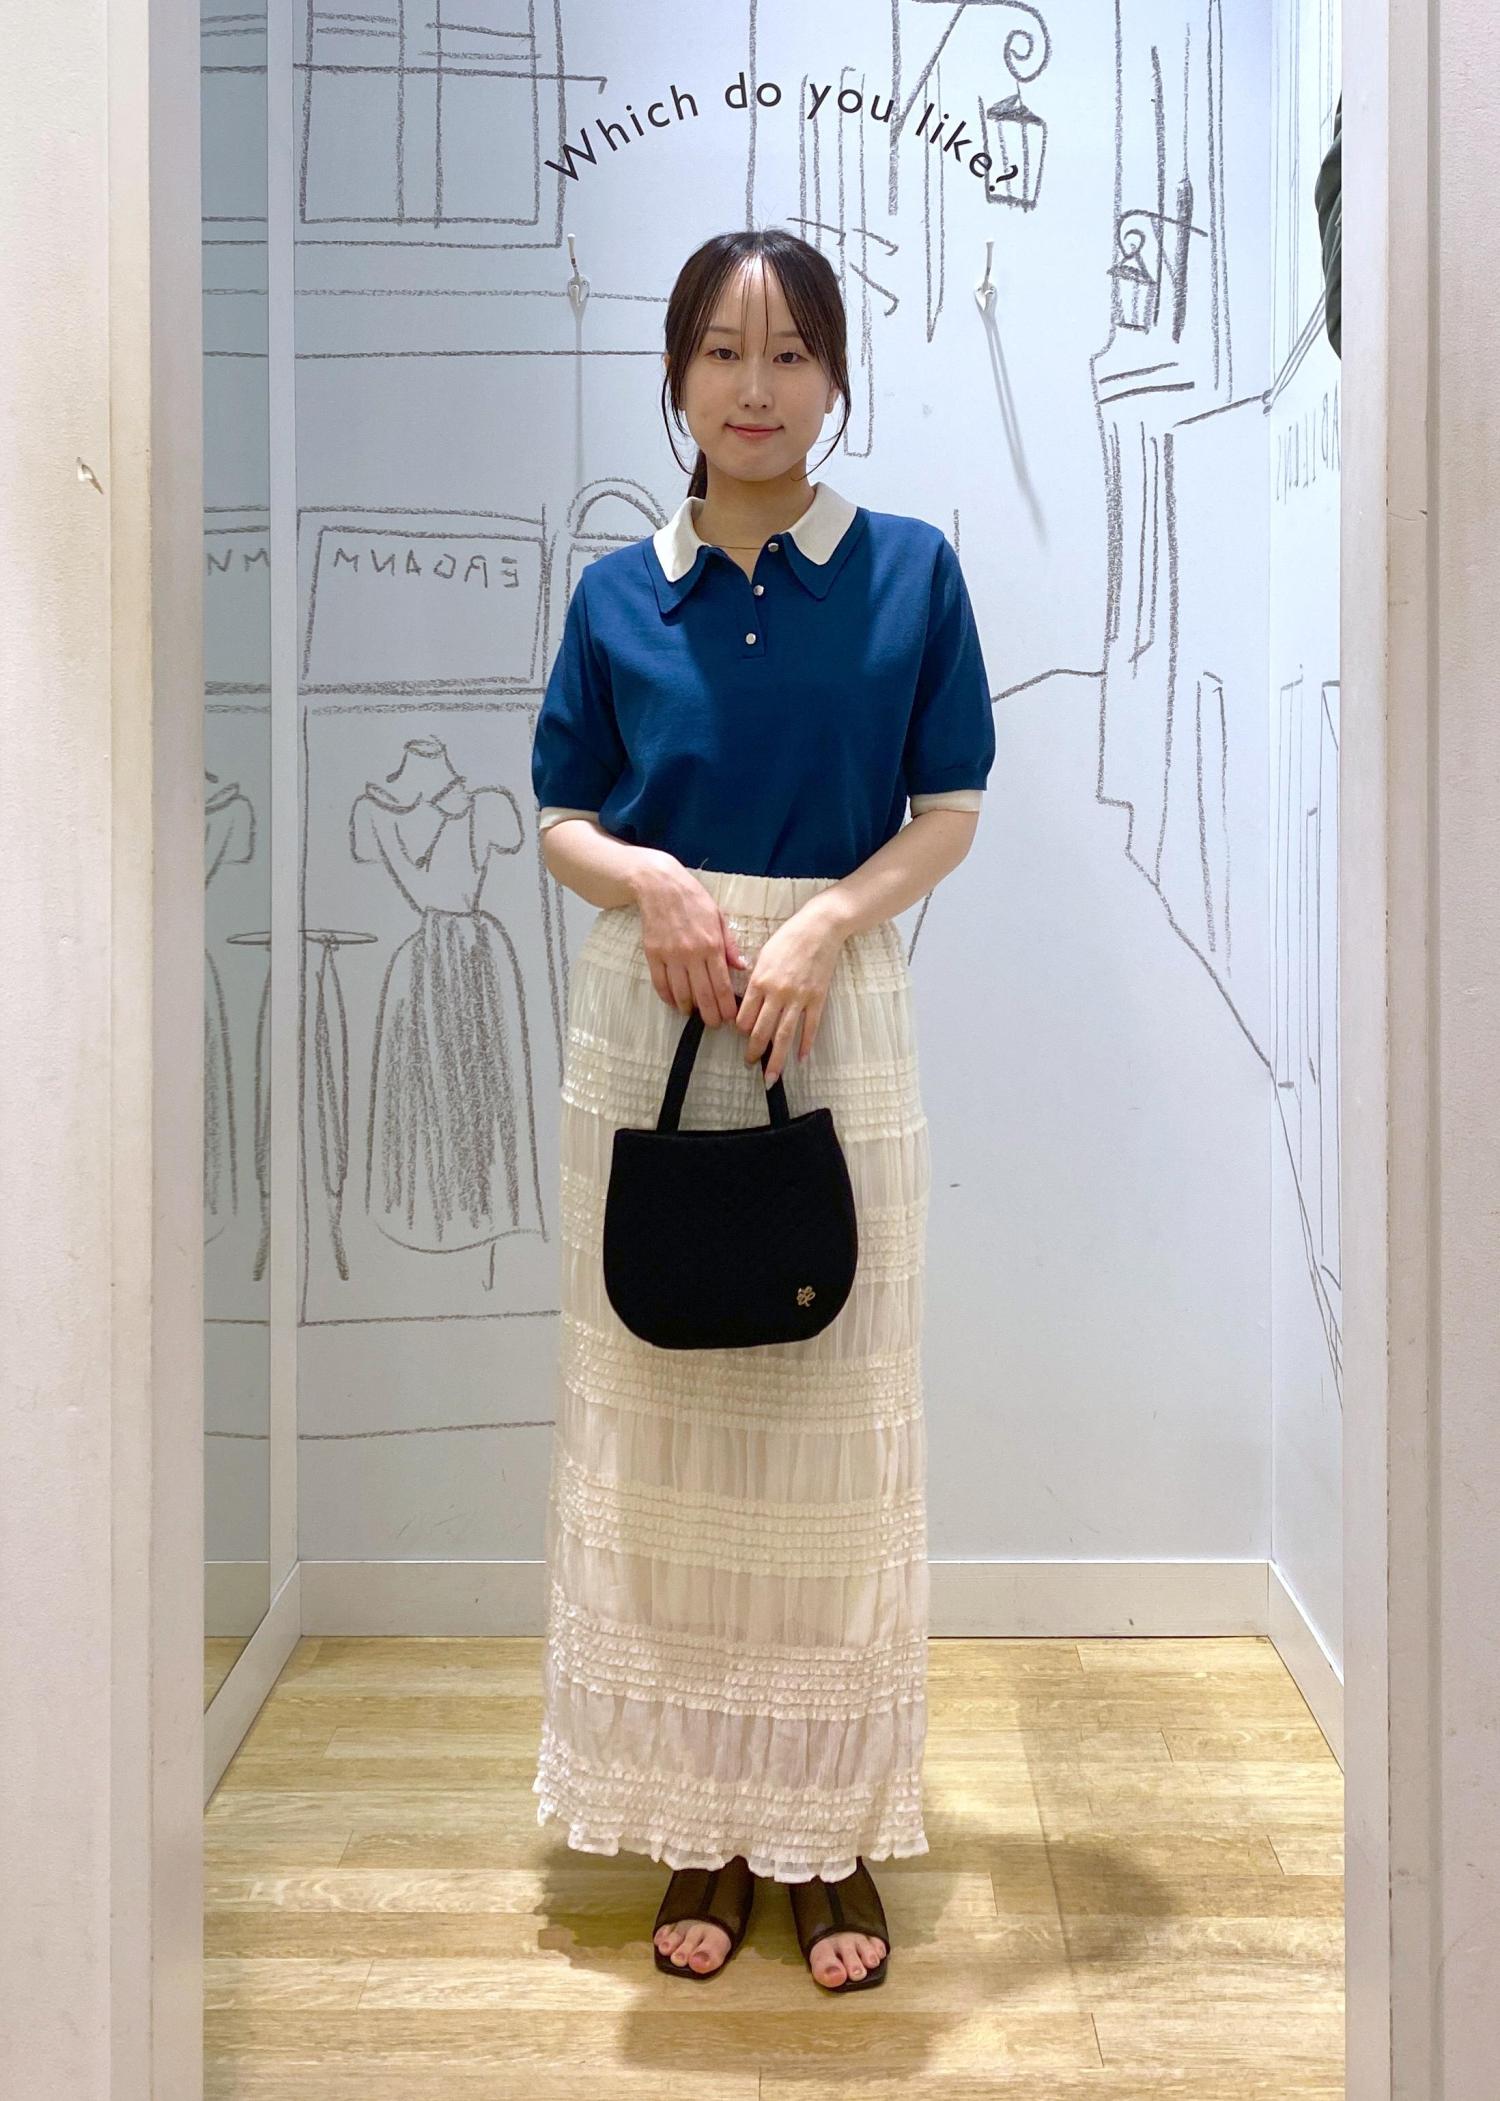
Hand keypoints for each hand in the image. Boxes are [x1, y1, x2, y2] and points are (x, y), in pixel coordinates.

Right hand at [633, 858, 748, 1026]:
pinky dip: (668, 997)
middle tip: (714, 1024)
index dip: (726, 1006)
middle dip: (710, 1015)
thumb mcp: (718, 917)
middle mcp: (691, 953)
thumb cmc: (693, 900)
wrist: (660, 886)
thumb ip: (730, 946)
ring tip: (695, 1014)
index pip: (721, 985)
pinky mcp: (653, 955)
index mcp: (712, 944)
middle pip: (703, 995)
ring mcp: (671, 955)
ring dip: (689, 1008)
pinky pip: (661, 984)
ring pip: (681, 993)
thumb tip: (742, 968)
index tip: (730, 1018)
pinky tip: (676, 1002)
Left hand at [734, 897, 846, 1083]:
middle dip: (754, 1052)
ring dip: (776, 1059)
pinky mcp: (817, 999)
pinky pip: (810, 1028)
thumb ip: (755, 980)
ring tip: (770, 1077)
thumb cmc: (789, 938)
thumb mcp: (763, 955)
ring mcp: (799, 998)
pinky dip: (805, 1045)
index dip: (740, 1031)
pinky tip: (800, 1059)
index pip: (744, 1017)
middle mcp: (777, 993)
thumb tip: (748, 1003)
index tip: (740, 1037)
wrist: (820, 928)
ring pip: (784, 1036)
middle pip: (761, 1032)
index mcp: (760, 981)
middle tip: (750, 1064)